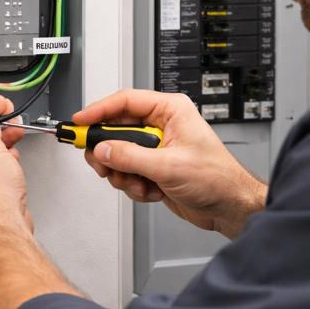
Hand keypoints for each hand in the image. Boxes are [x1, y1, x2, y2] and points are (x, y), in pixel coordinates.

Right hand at [75, 89, 266, 238]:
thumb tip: (102, 149)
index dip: (98, 111)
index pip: (124, 102)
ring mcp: (156, 148)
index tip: (79, 121)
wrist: (229, 206)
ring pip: (118, 154)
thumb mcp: (168, 165)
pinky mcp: (153, 168)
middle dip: (109, 151)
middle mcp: (161, 125)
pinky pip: (127, 171)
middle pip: (116, 129)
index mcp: (170, 111)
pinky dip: (133, 185)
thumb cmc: (217, 178)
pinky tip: (150, 190)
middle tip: (101, 163)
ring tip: (137, 182)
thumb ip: (129, 156)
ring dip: (123, 173)